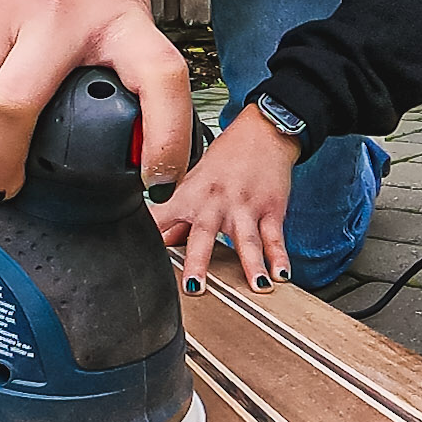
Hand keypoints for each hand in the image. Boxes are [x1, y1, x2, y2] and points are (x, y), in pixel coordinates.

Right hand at [0, 0, 191, 197]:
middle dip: (1, 168)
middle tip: (7, 185)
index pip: (159, 78)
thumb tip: (140, 156)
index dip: (166, 140)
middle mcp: (54, 13)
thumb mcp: (129, 11)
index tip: (158, 181)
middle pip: (13, 109)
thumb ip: (134, 72)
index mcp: (116, 19)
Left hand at [151, 105, 298, 293]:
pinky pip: (275, 237)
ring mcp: (245, 207)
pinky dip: (280, 257)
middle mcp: (216, 202)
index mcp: (191, 196)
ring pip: (247, 239)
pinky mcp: (271, 209)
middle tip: (194, 287)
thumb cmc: (225, 159)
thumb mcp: (194, 183)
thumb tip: (162, 244)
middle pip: (204, 234)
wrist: (261, 133)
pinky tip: (282, 275)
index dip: (150, 234)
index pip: (162, 217)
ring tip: (257, 285)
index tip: (140, 258)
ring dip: (251, 264)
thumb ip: (179, 218)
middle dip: (198, 261)